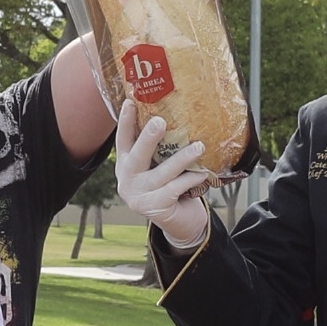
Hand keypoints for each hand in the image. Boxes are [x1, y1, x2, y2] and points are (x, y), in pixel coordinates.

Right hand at [115, 100, 210, 250]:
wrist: (180, 224)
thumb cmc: (171, 189)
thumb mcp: (159, 167)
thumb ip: (160, 150)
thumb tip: (176, 115)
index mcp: (126, 165)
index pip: (123, 140)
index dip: (124, 122)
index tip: (129, 102)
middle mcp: (127, 180)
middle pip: (137, 155)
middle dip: (148, 138)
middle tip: (159, 121)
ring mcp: (139, 196)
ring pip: (162, 173)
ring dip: (182, 158)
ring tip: (199, 146)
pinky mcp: (155, 208)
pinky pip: (176, 188)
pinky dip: (191, 178)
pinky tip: (203, 172)